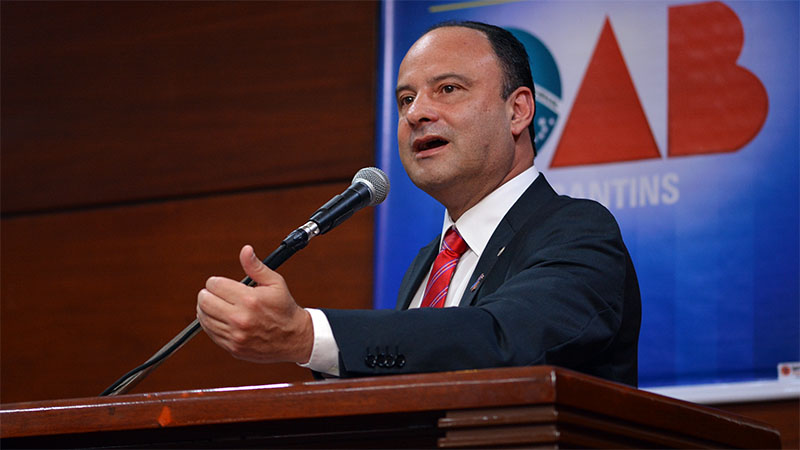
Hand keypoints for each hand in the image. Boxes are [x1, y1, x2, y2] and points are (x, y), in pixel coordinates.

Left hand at [196, 245, 312, 363]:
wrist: (293, 338)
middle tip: (215, 293)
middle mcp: (240, 318)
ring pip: (204, 318)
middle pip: (204, 301)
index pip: (214, 285)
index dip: (215, 282)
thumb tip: (245, 250)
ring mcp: (236, 335)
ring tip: (216, 305)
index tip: (220, 284)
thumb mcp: (274, 283)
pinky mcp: (233, 347)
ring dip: (206, 309)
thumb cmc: (284, 308)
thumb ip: (256, 266)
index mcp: (249, 300)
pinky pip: (210, 333)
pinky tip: (219, 318)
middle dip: (207, 294)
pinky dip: (211, 324)